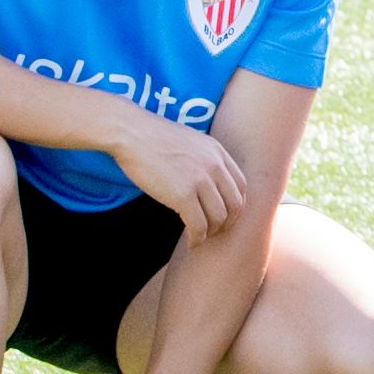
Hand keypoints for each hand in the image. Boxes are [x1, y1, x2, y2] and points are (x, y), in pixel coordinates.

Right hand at [107, 109, 248, 239]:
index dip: (236, 206)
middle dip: (228, 223)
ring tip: (200, 237)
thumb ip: (203, 159)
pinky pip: (198, 225)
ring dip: (211, 232)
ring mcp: (200, 180)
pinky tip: (191, 242)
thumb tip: (205, 180)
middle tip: (214, 232)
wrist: (132, 132)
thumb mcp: (190, 142)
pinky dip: (197, 238)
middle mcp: (215, 166)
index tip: (225, 216)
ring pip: (219, 218)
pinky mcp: (182, 195)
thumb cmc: (153, 138)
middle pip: (236, 204)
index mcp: (218, 152)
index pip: (241, 186)